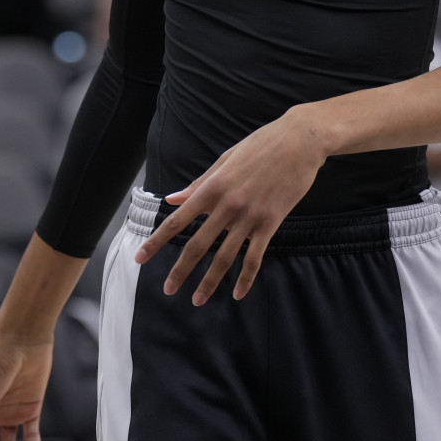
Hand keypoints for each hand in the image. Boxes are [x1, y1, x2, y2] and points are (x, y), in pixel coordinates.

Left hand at [134, 105, 325, 304]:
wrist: (300, 140)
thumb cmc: (262, 144)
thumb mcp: (226, 159)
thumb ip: (200, 183)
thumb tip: (173, 199)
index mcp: (213, 186)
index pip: (177, 220)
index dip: (156, 241)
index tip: (139, 258)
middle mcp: (228, 205)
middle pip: (198, 245)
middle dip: (180, 270)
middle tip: (168, 289)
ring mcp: (250, 216)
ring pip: (225, 257)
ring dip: (210, 281)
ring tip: (198, 300)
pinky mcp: (271, 222)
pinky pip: (255, 256)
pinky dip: (246, 277)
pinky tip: (238, 293)